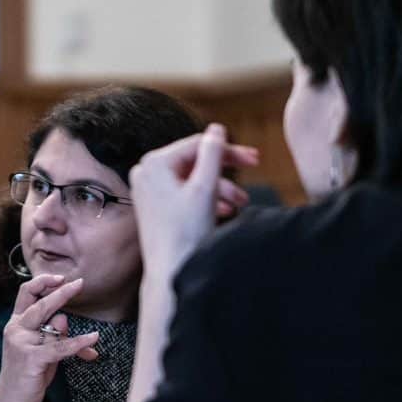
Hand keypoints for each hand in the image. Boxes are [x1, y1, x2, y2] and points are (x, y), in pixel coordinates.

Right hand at [0, 273, 99, 401]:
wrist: (10, 400)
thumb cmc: (27, 374)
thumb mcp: (41, 349)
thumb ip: (52, 334)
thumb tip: (65, 318)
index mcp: (16, 323)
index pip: (26, 293)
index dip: (43, 282)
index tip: (60, 278)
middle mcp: (16, 329)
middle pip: (40, 304)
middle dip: (61, 292)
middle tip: (79, 284)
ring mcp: (22, 343)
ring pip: (51, 323)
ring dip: (70, 322)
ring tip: (89, 330)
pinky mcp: (32, 358)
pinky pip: (60, 347)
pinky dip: (79, 343)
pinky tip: (92, 339)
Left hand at [129, 124, 258, 283]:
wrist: (170, 271)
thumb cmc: (185, 233)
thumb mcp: (205, 188)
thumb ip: (213, 154)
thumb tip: (217, 129)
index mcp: (155, 163)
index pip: (198, 144)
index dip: (229, 150)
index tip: (255, 158)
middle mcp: (146, 172)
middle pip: (195, 160)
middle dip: (225, 170)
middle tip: (253, 169)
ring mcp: (148, 189)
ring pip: (193, 178)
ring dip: (219, 187)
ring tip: (239, 202)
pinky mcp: (154, 205)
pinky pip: (185, 193)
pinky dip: (206, 199)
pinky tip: (224, 211)